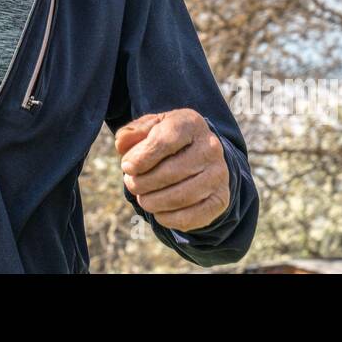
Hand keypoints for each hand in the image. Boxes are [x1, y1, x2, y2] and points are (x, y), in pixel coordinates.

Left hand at [114, 109, 228, 232]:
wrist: (200, 154)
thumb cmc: (167, 139)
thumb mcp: (150, 128)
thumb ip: (132, 133)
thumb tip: (122, 145)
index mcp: (191, 123)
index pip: (165, 141)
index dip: (142, 158)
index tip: (127, 167)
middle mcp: (210, 147)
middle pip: (171, 172)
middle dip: (143, 182)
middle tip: (131, 183)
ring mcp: (218, 175)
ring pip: (181, 197)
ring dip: (153, 202)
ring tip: (142, 198)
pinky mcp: (220, 199)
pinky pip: (192, 217)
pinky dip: (168, 218)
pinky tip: (157, 211)